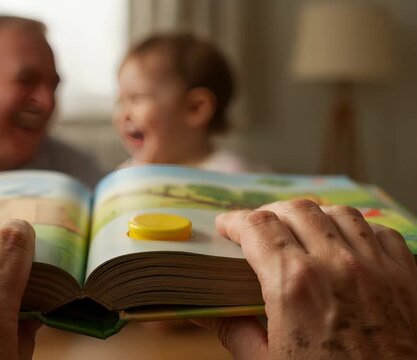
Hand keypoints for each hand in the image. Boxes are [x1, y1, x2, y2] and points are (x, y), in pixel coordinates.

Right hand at [196, 200, 416, 358]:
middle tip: (258, 228)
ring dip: (313, 216)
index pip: (257, 227)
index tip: (227, 227)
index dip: (235, 222)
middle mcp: (336, 266)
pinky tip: (346, 244)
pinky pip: (381, 232)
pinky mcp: (408, 278)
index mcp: (293, 286)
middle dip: (270, 213)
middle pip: (296, 210)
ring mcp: (377, 268)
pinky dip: (358, 230)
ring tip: (300, 230)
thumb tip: (204, 310)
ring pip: (339, 213)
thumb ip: (233, 331)